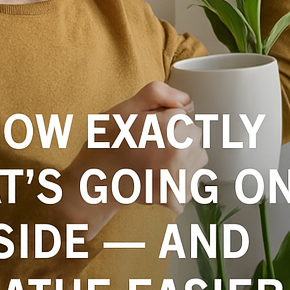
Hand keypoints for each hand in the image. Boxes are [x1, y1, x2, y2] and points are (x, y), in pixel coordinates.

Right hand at [59, 81, 206, 232]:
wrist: (94, 180)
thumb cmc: (106, 143)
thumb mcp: (124, 108)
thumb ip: (157, 94)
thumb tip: (186, 101)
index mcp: (169, 126)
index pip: (182, 115)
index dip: (162, 119)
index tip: (146, 128)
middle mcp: (180, 152)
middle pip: (192, 136)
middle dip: (175, 138)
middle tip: (147, 145)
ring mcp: (181, 176)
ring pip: (195, 158)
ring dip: (179, 158)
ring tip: (152, 161)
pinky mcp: (178, 196)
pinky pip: (190, 180)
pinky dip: (176, 179)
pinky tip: (155, 176)